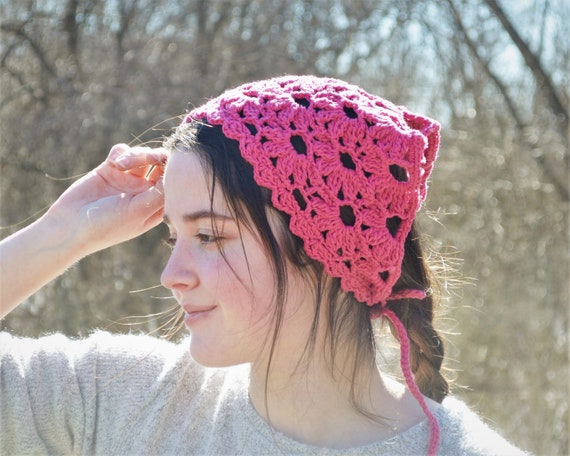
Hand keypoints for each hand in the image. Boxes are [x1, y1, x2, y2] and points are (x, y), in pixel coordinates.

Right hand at [45, 144, 166, 255]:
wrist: (69, 226)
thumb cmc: (107, 226)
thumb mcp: (138, 212)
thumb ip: (159, 193)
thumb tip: (177, 176)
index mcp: (156, 205)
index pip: (172, 182)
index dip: (173, 169)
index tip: (168, 164)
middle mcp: (144, 191)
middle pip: (160, 164)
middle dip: (156, 156)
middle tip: (150, 157)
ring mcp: (127, 180)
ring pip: (142, 155)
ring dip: (135, 155)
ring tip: (120, 164)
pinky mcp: (109, 169)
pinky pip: (122, 151)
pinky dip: (120, 152)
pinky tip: (112, 163)